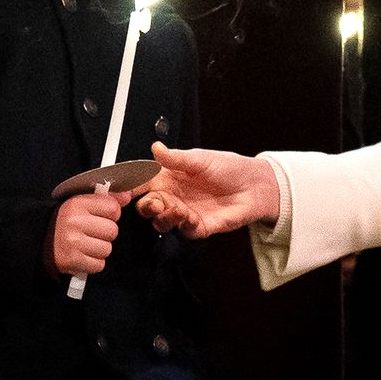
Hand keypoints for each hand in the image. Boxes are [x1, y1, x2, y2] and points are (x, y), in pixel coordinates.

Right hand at [51, 189, 129, 275]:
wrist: (38, 240)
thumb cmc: (64, 222)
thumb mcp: (80, 204)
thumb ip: (105, 199)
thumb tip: (127, 196)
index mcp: (77, 204)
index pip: (113, 208)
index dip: (111, 214)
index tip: (101, 217)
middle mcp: (74, 221)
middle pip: (112, 230)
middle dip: (105, 234)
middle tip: (91, 233)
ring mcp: (73, 242)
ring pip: (107, 249)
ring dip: (99, 250)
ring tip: (86, 245)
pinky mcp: (72, 260)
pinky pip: (99, 265)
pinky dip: (93, 263)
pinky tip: (83, 256)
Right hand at [134, 142, 280, 238]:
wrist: (254, 185)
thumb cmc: (228, 168)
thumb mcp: (200, 158)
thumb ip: (175, 157)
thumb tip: (156, 148)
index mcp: (168, 177)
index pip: (143, 183)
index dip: (132, 186)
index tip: (126, 188)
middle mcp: (173, 196)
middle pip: (147, 207)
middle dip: (145, 207)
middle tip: (154, 202)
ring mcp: (185, 212)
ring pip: (162, 222)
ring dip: (164, 217)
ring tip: (176, 208)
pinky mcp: (199, 226)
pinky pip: (184, 231)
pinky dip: (184, 225)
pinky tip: (191, 215)